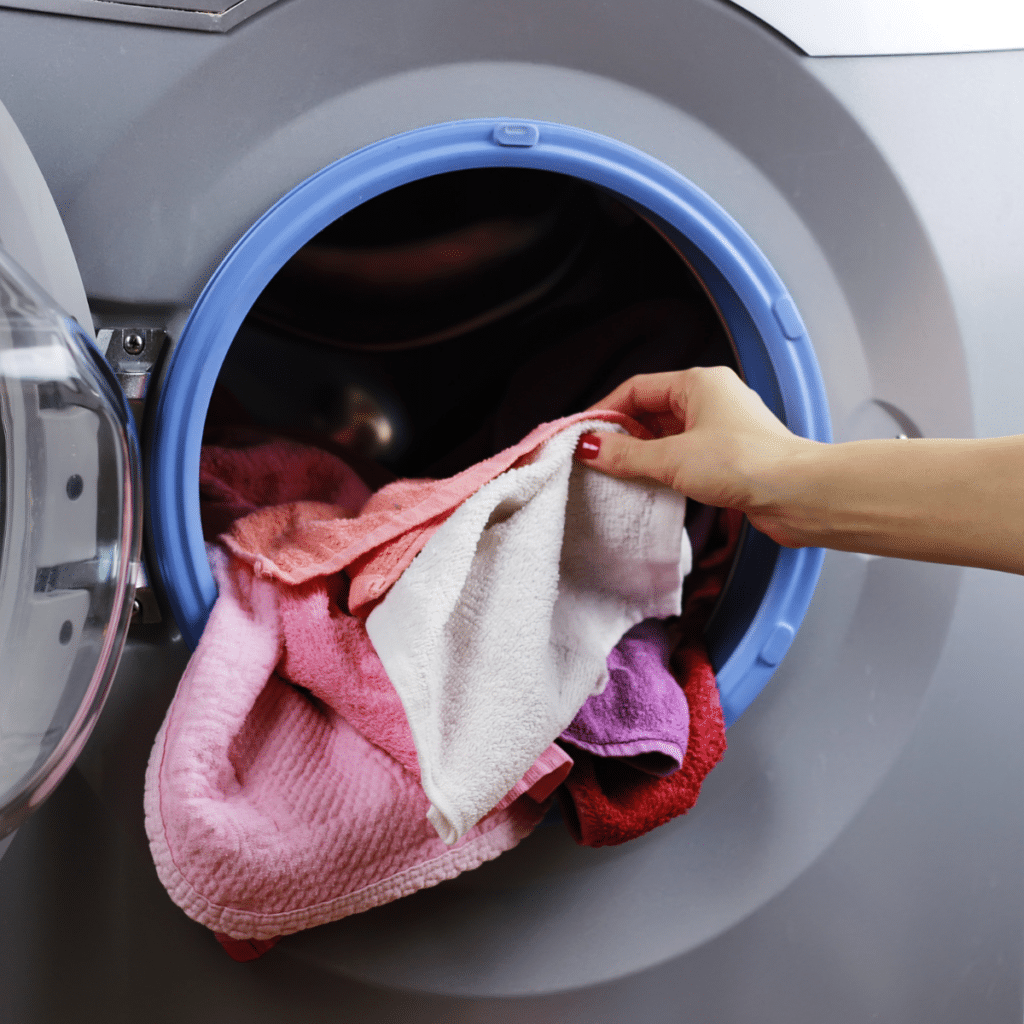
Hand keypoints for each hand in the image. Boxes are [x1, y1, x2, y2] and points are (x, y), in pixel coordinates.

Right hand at [578, 367, 815, 545]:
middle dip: (623, 435)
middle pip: (651, 411)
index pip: (637, 388)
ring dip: (643, 455)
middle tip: (596, 458)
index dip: (606, 410)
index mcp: (699, 382)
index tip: (583, 434)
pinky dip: (664, 469)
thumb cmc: (746, 462)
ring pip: (668, 436)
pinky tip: (650, 487)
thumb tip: (590, 447)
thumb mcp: (672, 458)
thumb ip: (626, 454)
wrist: (799, 495)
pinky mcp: (730, 458)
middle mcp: (711, 399)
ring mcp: (722, 428)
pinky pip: (685, 456)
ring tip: (617, 476)